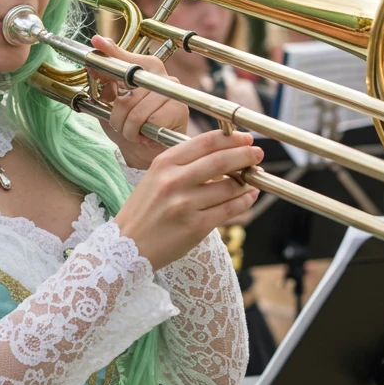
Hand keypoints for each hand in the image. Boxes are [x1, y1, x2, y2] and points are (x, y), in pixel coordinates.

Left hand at [88, 35, 188, 169]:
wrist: (146, 151)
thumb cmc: (130, 124)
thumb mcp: (112, 100)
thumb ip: (105, 77)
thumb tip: (95, 49)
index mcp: (147, 67)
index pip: (125, 59)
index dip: (110, 53)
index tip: (96, 42)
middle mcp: (162, 75)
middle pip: (126, 96)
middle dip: (117, 117)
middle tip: (122, 125)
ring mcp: (173, 91)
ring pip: (135, 112)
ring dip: (128, 129)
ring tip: (134, 132)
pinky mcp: (178, 109)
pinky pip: (149, 122)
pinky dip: (141, 134)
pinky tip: (146, 135)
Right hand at [114, 129, 262, 269]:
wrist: (126, 246)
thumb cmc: (144, 210)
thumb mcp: (156, 177)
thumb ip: (185, 164)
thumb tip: (223, 154)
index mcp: (164, 163)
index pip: (205, 143)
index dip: (231, 138)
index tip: (245, 138)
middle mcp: (174, 181)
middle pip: (221, 161)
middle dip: (246, 155)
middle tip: (257, 154)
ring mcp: (185, 204)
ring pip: (229, 186)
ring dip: (246, 181)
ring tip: (252, 179)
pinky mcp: (195, 226)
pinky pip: (229, 209)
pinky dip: (244, 201)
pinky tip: (249, 196)